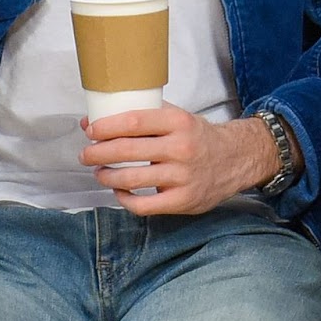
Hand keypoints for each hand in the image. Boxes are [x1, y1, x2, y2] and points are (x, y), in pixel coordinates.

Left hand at [82, 106, 282, 215]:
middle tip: (86, 154)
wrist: (235, 159)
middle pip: (127, 150)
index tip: (90, 130)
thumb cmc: (197, 137)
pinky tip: (119, 192)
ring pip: (132, 179)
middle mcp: (181, 148)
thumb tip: (93, 121)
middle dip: (98, 153)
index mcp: (178, 122)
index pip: (133, 122)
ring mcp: (183, 177)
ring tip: (99, 172)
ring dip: (107, 176)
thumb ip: (140, 115)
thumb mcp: (176, 116)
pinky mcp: (184, 201)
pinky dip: (125, 200)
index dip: (106, 127)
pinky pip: (144, 205)